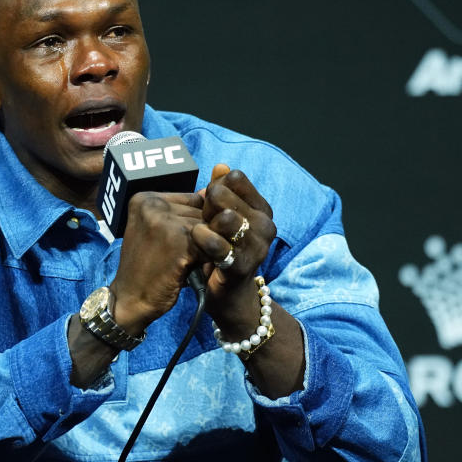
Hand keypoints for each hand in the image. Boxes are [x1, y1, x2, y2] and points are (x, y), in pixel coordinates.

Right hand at [109, 191, 205, 336]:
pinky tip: (192, 269)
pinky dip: (207, 258)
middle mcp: (152, 204)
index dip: (195, 224)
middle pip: (201, 212)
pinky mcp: (178, 240)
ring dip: (206, 247)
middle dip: (202, 235)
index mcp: (145, 199)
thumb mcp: (157, 231)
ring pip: (208, 228)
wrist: (131, 299)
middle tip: (183, 256)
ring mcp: (164, 220)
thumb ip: (181, 212)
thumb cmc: (146, 268)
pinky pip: (211, 243)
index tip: (181, 242)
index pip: (193, 199)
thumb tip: (214, 192)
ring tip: (186, 262)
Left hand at [192, 164, 276, 335]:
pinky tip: (196, 240)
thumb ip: (222, 192)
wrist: (228, 295)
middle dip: (206, 205)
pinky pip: (219, 246)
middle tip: (200, 219)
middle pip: (226, 196)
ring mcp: (257, 247)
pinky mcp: (242, 267)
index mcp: (262, 209)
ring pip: (226, 219)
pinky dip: (203, 240)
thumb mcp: (221, 218)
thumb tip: (221, 166)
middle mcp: (266, 226)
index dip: (215, 187)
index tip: (208, 202)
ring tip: (197, 231)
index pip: (236, 179)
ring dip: (205, 222)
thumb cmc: (221, 251)